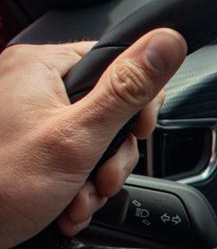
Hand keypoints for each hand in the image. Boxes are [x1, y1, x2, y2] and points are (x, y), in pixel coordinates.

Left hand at [0, 28, 186, 248]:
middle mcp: (31, 86)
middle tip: (98, 179)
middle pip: (110, 110)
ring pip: (94, 142)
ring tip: (75, 198)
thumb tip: (167, 43)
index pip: (117, 64)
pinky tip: (64, 205)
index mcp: (40, 67)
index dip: (138, 105)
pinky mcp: (27, 146)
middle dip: (111, 157)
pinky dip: (76, 188)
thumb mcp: (79, 137)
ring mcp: (27, 117)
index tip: (136, 133)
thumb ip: (128, 90)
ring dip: (95, 180)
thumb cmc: (2, 185)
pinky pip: (72, 160)